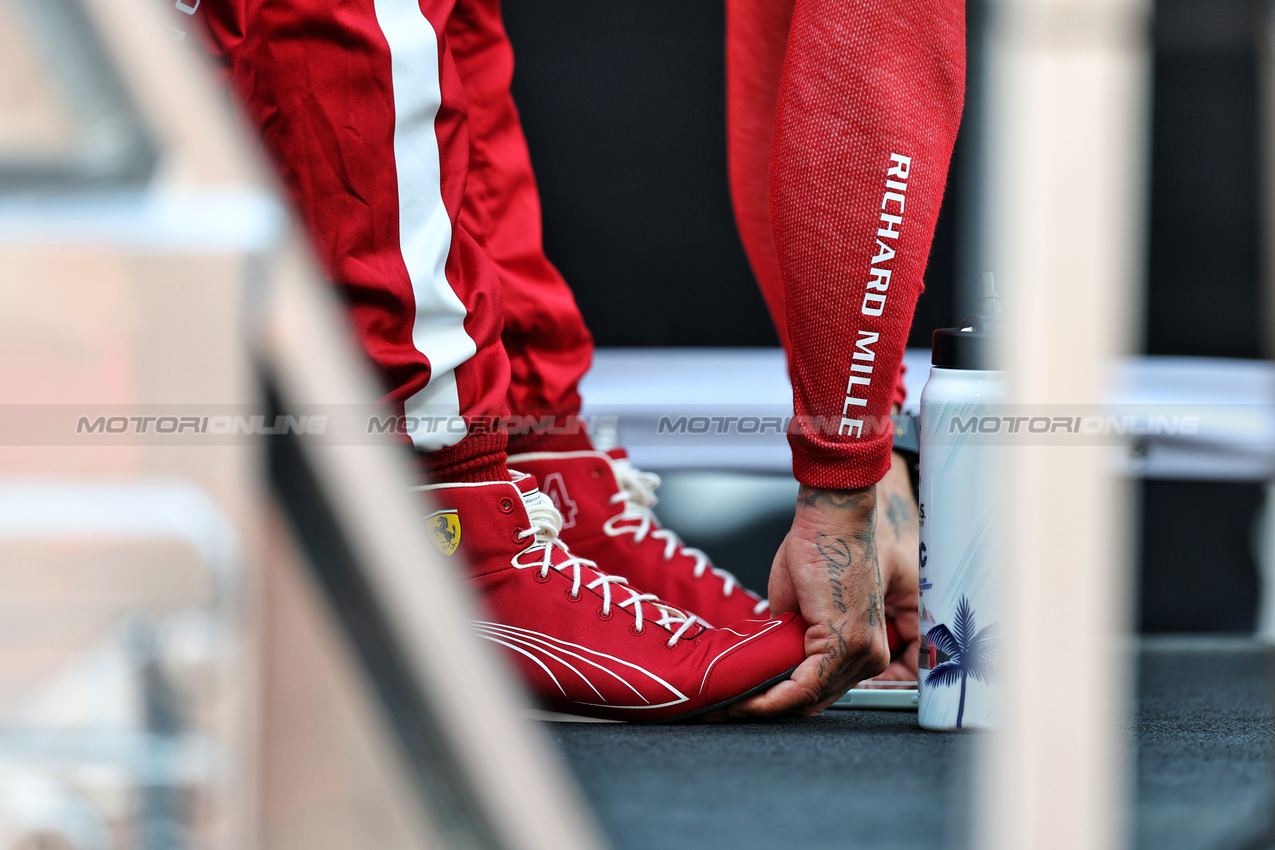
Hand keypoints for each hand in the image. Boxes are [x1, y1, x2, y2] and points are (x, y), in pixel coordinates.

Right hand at [725, 452, 919, 716]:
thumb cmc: (819, 550)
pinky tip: (746, 699)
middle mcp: (870, 657)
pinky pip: (806, 687)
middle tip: (730, 706)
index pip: (819, 691)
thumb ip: (789, 640)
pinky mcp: (847, 645)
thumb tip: (767, 661)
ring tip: (730, 704)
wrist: (831, 521)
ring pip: (807, 699)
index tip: (743, 703)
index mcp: (862, 648)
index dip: (779, 701)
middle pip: (814, 701)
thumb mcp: (798, 607)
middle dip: (769, 707)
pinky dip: (773, 697)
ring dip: (765, 704)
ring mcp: (862, 653)